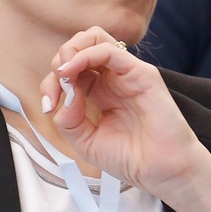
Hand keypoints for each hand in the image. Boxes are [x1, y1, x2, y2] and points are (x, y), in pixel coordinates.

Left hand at [42, 27, 210, 211]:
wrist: (162, 172)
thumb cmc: (130, 158)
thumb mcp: (84, 141)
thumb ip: (68, 119)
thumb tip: (63, 96)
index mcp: (97, 92)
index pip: (68, 70)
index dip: (51, 83)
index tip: (48, 106)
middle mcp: (111, 79)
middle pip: (78, 48)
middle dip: (58, 63)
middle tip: (55, 91)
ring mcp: (125, 74)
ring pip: (94, 39)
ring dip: (70, 51)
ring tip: (63, 74)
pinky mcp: (141, 74)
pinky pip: (109, 51)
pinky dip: (84, 56)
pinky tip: (72, 72)